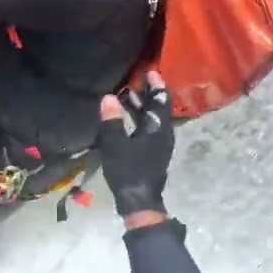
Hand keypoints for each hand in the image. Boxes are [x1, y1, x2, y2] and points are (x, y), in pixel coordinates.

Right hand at [97, 71, 174, 221]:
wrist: (140, 201)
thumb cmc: (129, 170)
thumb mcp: (116, 144)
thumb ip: (112, 120)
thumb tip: (108, 97)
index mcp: (158, 129)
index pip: (161, 101)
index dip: (156, 85)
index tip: (149, 71)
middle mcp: (164, 134)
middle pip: (159, 109)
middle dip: (148, 94)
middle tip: (136, 79)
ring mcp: (160, 145)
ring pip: (154, 120)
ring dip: (143, 107)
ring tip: (127, 95)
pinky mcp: (154, 153)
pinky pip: (150, 128)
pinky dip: (141, 119)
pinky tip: (127, 119)